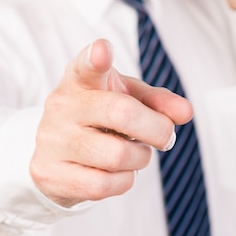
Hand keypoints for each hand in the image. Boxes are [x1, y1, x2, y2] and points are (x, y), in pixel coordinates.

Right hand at [30, 38, 191, 207]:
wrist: (54, 152)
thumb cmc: (99, 118)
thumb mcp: (127, 99)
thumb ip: (157, 101)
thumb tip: (185, 112)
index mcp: (80, 79)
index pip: (86, 65)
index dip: (95, 57)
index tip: (103, 50)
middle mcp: (62, 105)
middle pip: (120, 113)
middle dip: (156, 129)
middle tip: (165, 136)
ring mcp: (52, 140)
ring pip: (116, 155)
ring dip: (140, 158)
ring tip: (135, 153)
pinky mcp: (49, 174)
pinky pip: (103, 185)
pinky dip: (124, 181)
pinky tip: (118, 173)